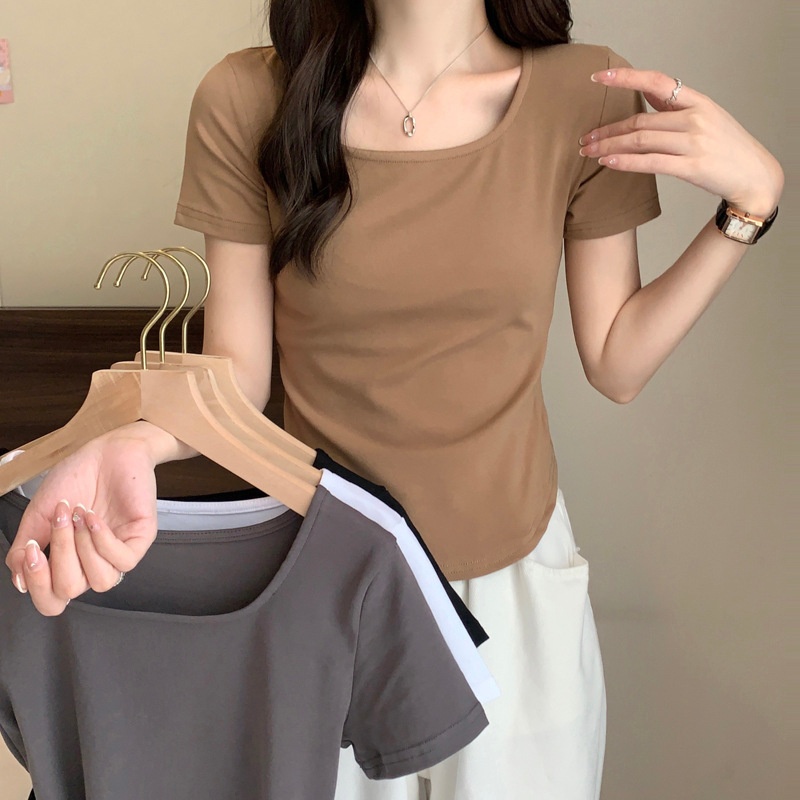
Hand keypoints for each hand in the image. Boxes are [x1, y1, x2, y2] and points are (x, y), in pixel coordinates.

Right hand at [4, 426, 158, 615]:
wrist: (107, 450)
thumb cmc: (77, 478)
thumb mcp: (40, 515)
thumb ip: (25, 548)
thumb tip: (19, 581)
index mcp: (68, 562)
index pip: (52, 600)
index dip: (37, 584)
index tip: (30, 551)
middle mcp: (93, 563)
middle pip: (71, 590)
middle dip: (59, 556)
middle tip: (59, 520)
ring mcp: (118, 553)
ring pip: (100, 581)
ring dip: (82, 547)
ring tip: (79, 516)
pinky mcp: (141, 540)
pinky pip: (123, 561)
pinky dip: (103, 540)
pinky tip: (94, 518)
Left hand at [578, 67, 783, 217]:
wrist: (755, 177)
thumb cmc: (726, 149)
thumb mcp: (706, 119)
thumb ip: (676, 109)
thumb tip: (644, 99)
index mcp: (698, 102)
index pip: (657, 81)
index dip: (626, 77)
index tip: (599, 78)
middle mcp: (696, 118)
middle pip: (640, 121)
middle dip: (607, 130)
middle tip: (585, 140)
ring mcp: (695, 142)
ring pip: (641, 140)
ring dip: (609, 146)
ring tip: (589, 153)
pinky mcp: (693, 167)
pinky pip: (651, 162)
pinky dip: (626, 161)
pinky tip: (607, 162)